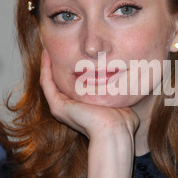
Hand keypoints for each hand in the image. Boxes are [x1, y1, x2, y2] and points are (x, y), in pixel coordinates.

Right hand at [40, 50, 139, 177]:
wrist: (115, 131)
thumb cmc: (122, 121)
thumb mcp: (119, 100)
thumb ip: (119, 92)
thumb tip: (131, 82)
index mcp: (81, 108)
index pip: (70, 85)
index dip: (69, 69)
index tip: (71, 52)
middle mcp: (68, 109)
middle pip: (57, 82)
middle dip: (56, 64)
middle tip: (55, 46)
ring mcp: (60, 108)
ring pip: (49, 81)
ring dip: (47, 64)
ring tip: (48, 47)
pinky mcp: (58, 106)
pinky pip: (47, 83)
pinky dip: (46, 68)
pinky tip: (47, 55)